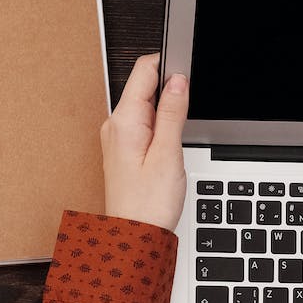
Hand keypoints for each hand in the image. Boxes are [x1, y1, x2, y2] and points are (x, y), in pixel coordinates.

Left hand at [101, 54, 187, 231]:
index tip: (188, 70)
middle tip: (188, 112)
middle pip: (144, 86)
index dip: (168, 64)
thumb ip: (172, 113)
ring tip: (177, 136)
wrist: (133, 238)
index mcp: (123, 121)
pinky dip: (158, 126)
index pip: (144, 70)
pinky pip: (142, 124)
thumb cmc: (148, 205)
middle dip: (170, 89)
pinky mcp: (123, 149)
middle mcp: (114, 125)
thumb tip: (178, 80)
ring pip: (145, 105)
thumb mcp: (168, 154)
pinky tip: (169, 144)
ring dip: (165, 110)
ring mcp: (117, 137)